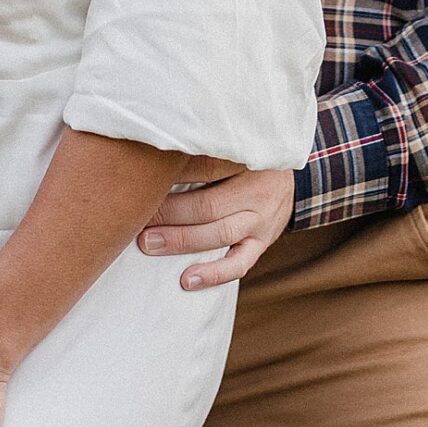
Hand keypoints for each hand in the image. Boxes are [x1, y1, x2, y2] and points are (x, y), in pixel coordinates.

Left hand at [138, 165, 295, 287]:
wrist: (289, 177)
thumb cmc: (248, 158)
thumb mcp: (233, 146)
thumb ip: (203, 151)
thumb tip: (154, 154)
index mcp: (246, 161)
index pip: (205, 168)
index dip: (172, 176)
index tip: (141, 181)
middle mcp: (256, 192)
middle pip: (208, 205)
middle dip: (170, 213)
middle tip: (138, 218)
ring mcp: (261, 221)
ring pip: (220, 234)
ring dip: (182, 241)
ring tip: (150, 244)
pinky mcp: (262, 243)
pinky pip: (239, 264)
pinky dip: (213, 274)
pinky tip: (187, 280)